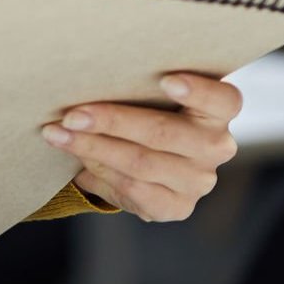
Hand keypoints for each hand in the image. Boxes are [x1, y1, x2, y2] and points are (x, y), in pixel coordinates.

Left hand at [41, 72, 240, 222]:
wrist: (152, 161)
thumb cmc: (149, 110)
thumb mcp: (152, 95)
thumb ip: (138, 85)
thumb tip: (85, 76)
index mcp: (218, 112)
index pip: (224, 100)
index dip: (198, 91)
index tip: (166, 80)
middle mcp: (216, 147)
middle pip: (164, 133)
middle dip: (112, 122)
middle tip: (72, 114)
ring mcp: (199, 182)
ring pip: (141, 164)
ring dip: (93, 148)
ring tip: (59, 135)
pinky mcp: (177, 207)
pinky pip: (132, 190)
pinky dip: (99, 172)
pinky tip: (76, 161)